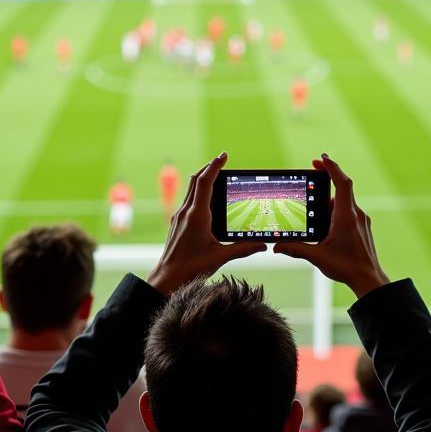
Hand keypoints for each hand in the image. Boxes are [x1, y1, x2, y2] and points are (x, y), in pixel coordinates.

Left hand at [146, 152, 265, 295]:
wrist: (167, 277)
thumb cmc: (191, 268)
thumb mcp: (221, 257)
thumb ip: (243, 249)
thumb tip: (263, 244)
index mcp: (197, 216)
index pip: (206, 182)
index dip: (215, 166)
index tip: (224, 155)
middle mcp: (186, 212)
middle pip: (196, 180)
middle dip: (209, 168)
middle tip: (222, 160)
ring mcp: (179, 216)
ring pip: (190, 189)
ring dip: (203, 178)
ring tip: (215, 174)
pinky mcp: (176, 222)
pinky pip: (188, 200)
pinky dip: (198, 192)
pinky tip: (206, 200)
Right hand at [275, 154, 388, 299]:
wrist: (370, 280)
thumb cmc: (347, 267)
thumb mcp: (317, 257)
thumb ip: (296, 249)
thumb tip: (277, 246)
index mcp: (346, 216)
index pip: (342, 183)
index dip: (332, 168)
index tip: (320, 158)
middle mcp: (356, 215)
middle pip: (342, 189)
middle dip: (327, 180)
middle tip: (312, 174)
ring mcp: (361, 221)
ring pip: (344, 202)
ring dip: (329, 200)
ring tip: (313, 207)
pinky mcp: (362, 228)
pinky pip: (348, 212)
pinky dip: (336, 211)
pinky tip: (325, 223)